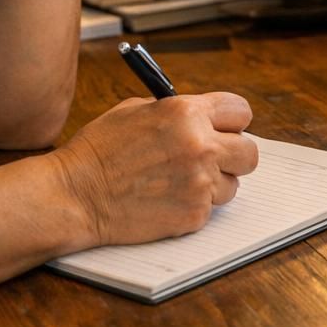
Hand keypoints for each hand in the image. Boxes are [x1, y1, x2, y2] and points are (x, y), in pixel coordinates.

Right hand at [50, 92, 258, 246]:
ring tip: (179, 181)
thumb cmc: (100, 150)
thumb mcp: (137, 111)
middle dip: (233, 155)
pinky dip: (194, 205)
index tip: (225, 128)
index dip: (232, 121)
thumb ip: (177, 112)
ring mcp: (199, 184)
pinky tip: (166, 199)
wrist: (77, 194)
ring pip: (233, 184)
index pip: (240, 111)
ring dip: (214, 184)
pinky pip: (210, 209)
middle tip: (213, 158)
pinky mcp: (194, 215)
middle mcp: (201, 146)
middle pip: (249, 152)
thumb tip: (205, 119)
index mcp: (187, 113)